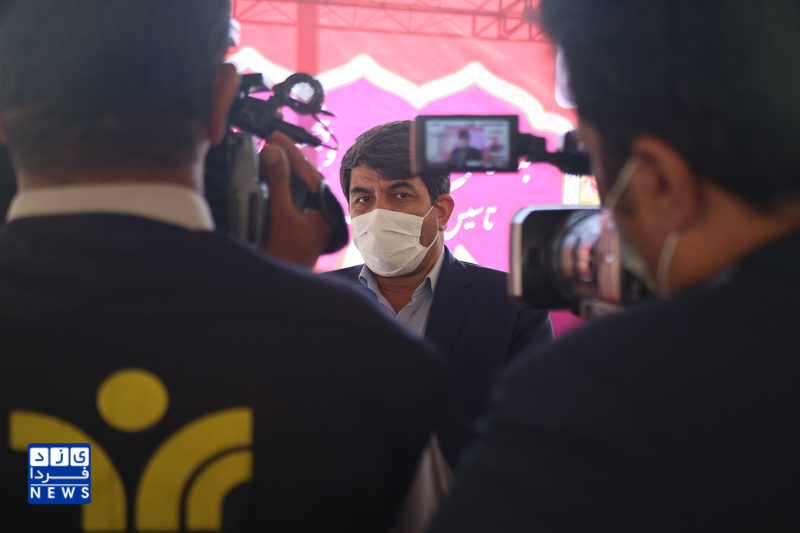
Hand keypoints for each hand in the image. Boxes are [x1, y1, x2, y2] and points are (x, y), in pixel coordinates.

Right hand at [258, 132, 331, 267]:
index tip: (276, 135)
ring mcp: (306, 226)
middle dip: (286, 160)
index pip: (311, 174)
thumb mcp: (280, 215)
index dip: (292, 152)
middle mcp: (319, 219)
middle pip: (304, 181)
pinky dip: (275, 190)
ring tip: (265, 155)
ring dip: (280, 174)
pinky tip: (263, 181)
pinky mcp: (293, 232)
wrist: (274, 293)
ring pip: (296, 192)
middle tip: (268, 142)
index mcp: (325, 214)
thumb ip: (278, 182)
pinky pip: (286, 203)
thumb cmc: (283, 260)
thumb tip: (274, 152)